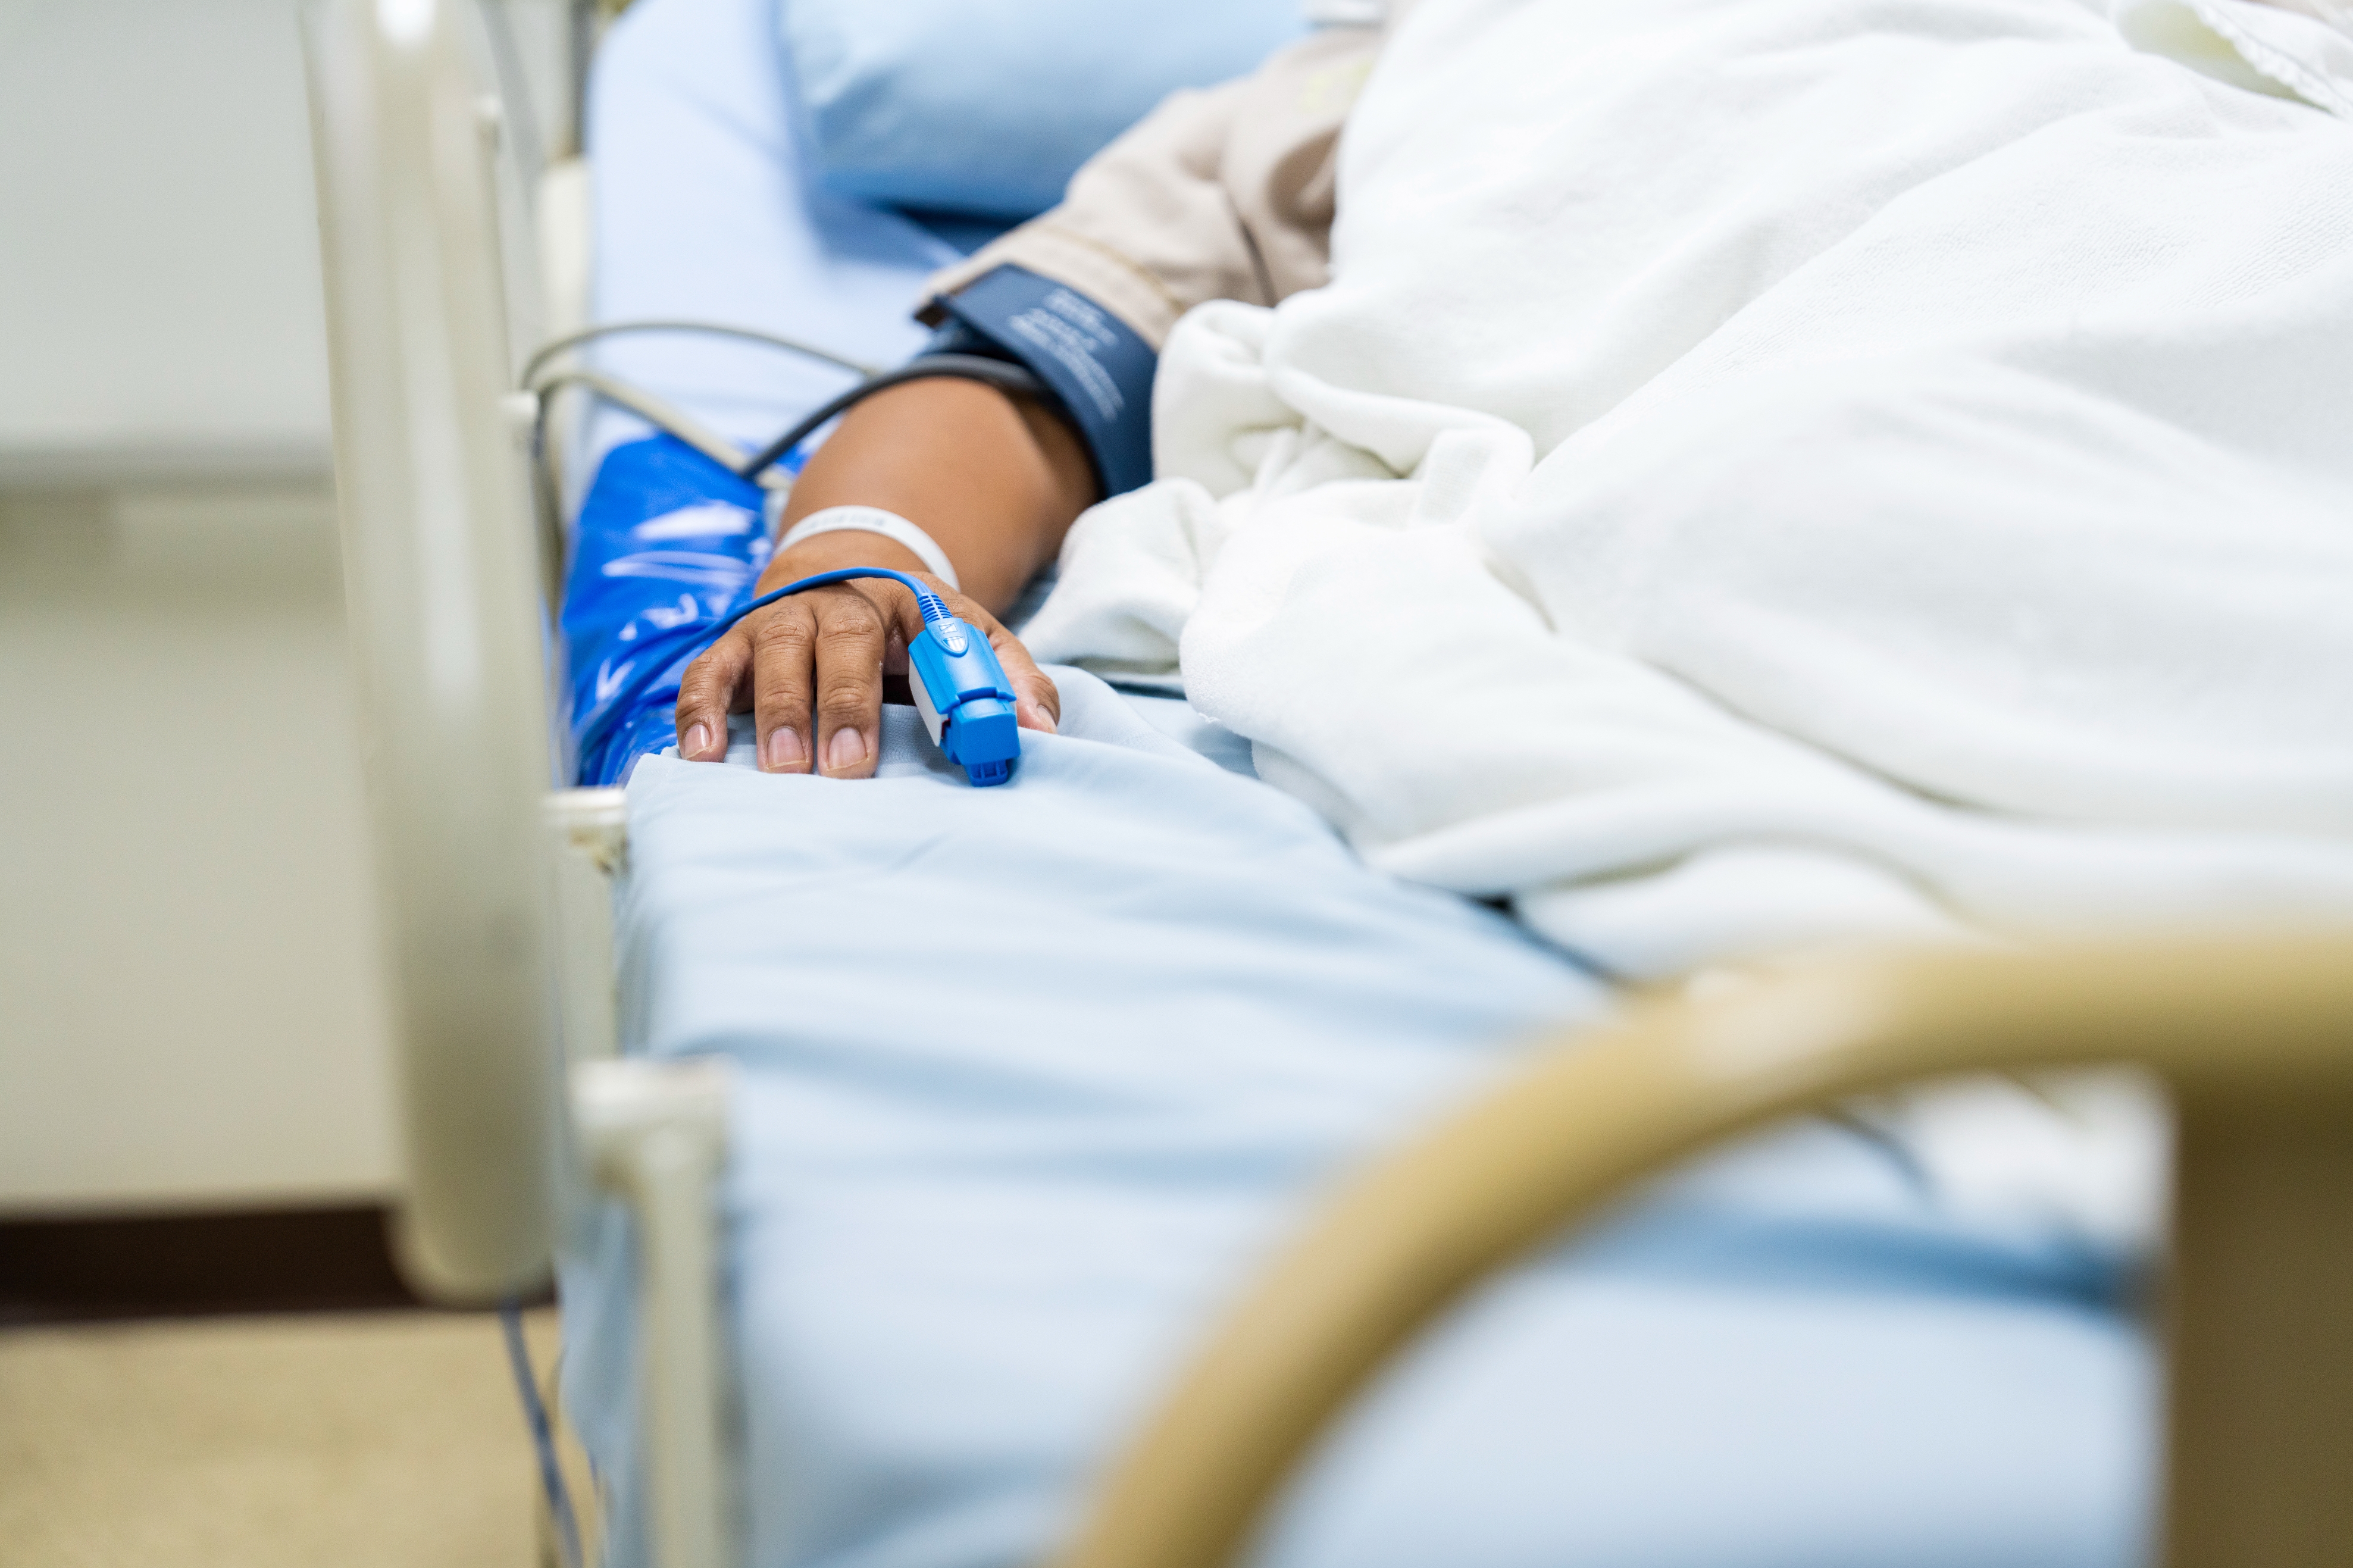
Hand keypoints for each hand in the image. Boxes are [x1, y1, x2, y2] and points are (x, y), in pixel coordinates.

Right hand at [672, 531, 1059, 776]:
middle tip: (846, 769)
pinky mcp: (733, 645)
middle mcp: (839, 601)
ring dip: (778, 711)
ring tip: (782, 768)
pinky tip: (702, 753)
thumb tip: (1040, 730)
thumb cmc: (911, 632)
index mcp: (906, 600)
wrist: (840, 577)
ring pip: (775, 651)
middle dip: (843, 704)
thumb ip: (1008, 679)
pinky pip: (709, 670)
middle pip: (842, 640)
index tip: (948, 719)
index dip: (936, 671)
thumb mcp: (969, 639)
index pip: (928, 627)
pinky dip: (700, 708)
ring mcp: (781, 620)